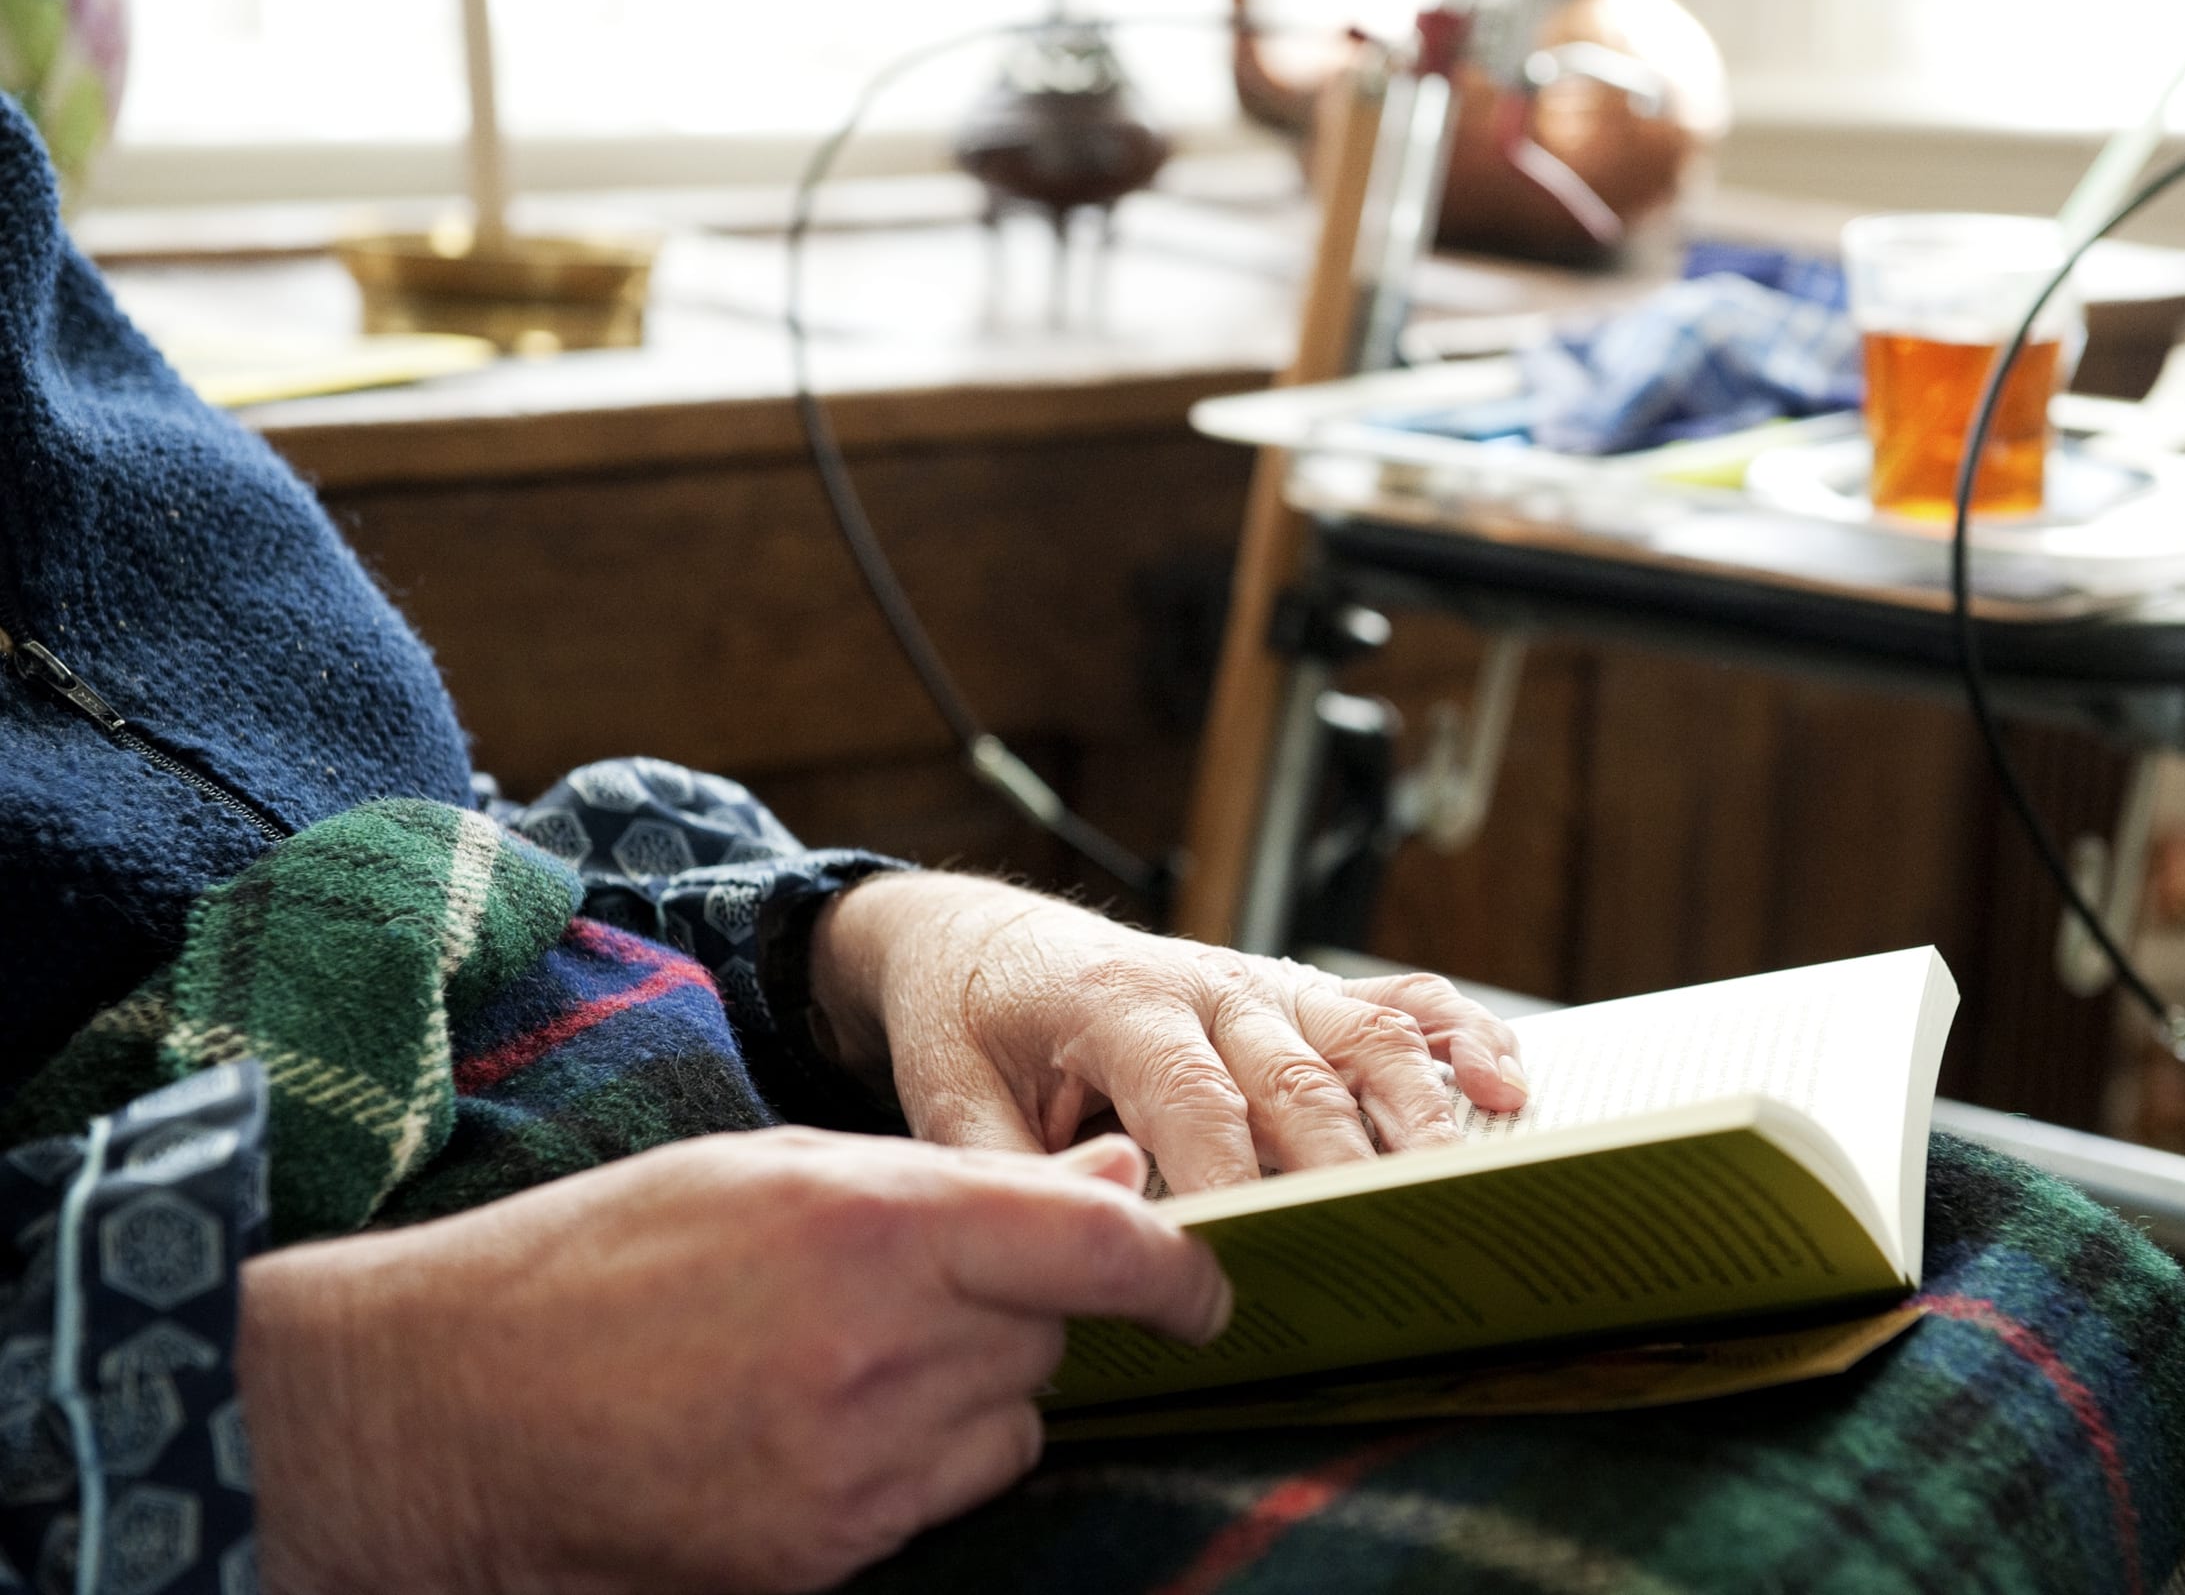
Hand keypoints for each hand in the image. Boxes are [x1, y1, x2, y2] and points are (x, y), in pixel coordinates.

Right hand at [239, 1128, 1223, 1594]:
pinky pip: (942, 1500)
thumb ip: (956, 1180)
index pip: (1099, 1247)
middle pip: (1054, 1338)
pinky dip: (917, 1465)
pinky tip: (814, 1428)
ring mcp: (855, 1472)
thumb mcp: (774, 1169)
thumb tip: (1112, 1183)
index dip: (1178, 1266)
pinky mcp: (825, 1558)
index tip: (1203, 1280)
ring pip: (1011, 1428)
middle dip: (1024, 1312)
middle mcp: (881, 1350)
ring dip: (974, 1394)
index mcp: (870, 1222)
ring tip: (849, 1360)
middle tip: (924, 1292)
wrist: (441, 1412)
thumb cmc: (597, 1260)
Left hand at [811, 872, 1527, 1191]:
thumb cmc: (968, 1027)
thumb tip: (1092, 1232)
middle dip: (1344, 1160)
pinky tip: (1502, 1085)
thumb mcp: (951, 1098)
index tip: (1245, 1258)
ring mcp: (1263, 981)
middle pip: (1297, 1074)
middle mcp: (1206, 983)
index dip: (1227, 1178)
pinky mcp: (1297, 991)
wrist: (981, 941)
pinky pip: (1396, 1001)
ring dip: (1421, 1105)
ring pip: (1365, 1034)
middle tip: (1384, 1237)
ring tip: (1461, 1175)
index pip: (1192, 1095)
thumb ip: (1014, 1168)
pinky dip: (1458, 1037)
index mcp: (1117, 1002)